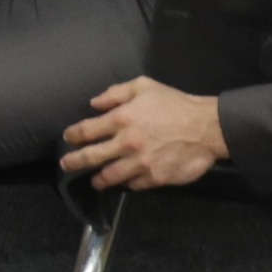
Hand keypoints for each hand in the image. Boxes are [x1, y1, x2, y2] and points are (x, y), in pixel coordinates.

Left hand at [59, 74, 229, 190]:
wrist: (206, 128)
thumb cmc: (174, 104)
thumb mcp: (144, 87)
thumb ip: (116, 93)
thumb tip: (94, 103)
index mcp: (122, 118)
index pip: (87, 130)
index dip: (74, 135)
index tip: (68, 138)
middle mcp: (126, 143)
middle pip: (91, 157)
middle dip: (74, 162)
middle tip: (66, 166)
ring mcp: (139, 164)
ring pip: (109, 176)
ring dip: (98, 179)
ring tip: (94, 180)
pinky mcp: (153, 179)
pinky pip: (133, 185)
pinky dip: (126, 183)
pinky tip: (124, 181)